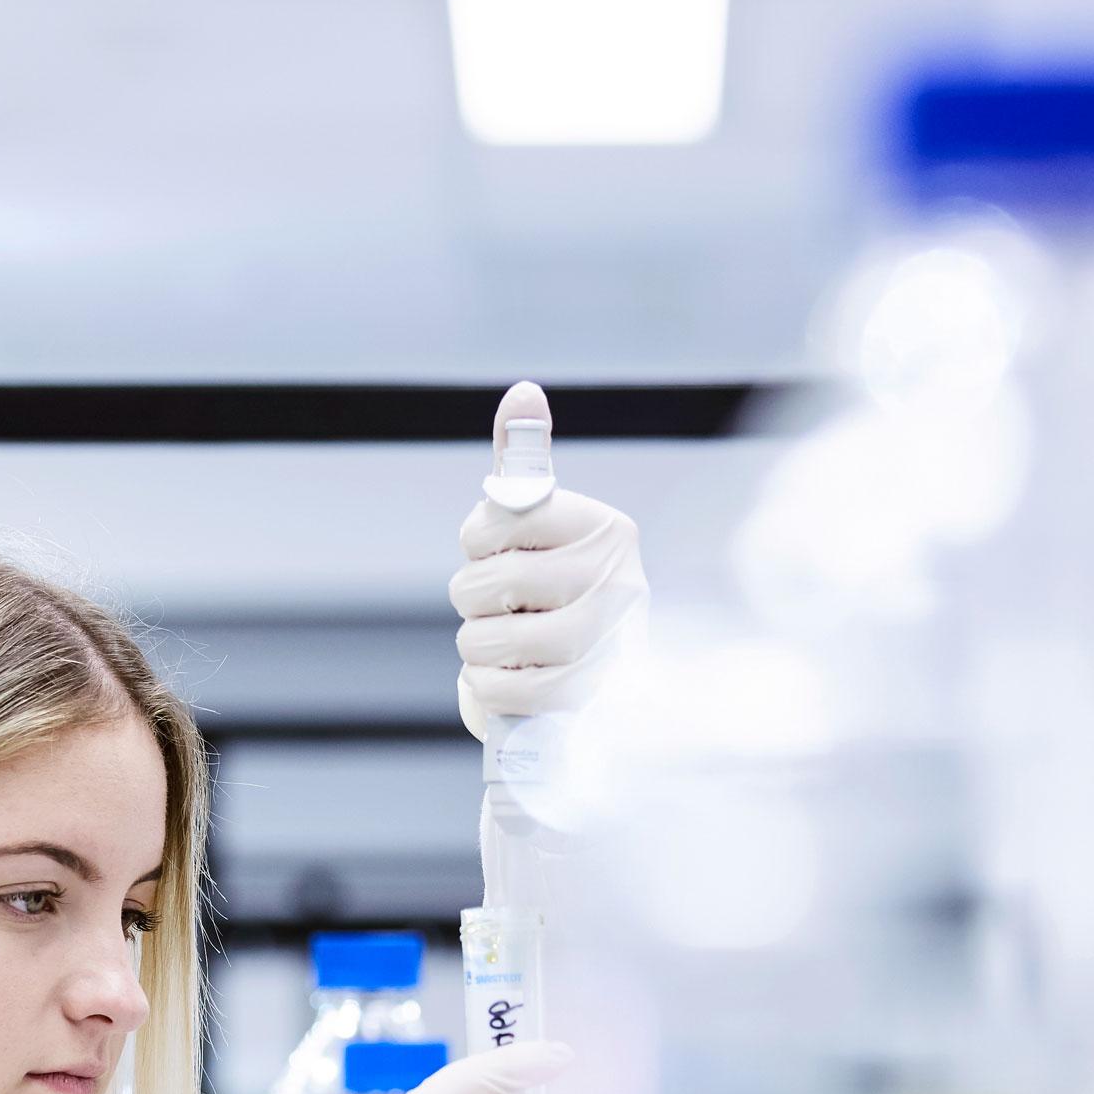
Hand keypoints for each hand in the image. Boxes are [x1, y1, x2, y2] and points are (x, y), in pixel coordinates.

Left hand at [451, 390, 646, 738]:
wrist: (605, 687)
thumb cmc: (559, 595)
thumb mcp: (541, 527)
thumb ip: (526, 462)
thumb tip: (523, 392)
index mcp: (605, 527)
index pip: (493, 522)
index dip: (476, 544)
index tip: (500, 553)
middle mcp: (618, 580)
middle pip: (485, 584)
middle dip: (475, 601)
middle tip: (504, 607)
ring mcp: (608, 644)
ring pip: (490, 639)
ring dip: (478, 647)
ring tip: (505, 644)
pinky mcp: (589, 701)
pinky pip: (506, 691)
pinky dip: (488, 689)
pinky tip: (506, 678)